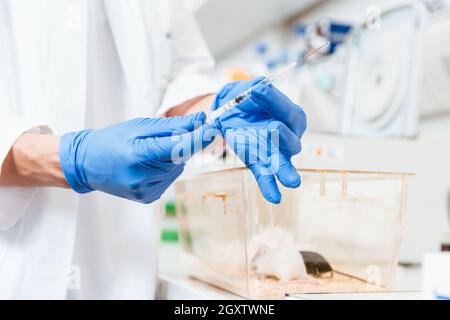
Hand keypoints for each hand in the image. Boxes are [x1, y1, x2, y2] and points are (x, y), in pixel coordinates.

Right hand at [59, 112, 215, 203]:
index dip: (200, 137)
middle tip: (160, 137)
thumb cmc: (111, 140)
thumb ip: (172, 126)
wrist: (87, 164)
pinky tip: (147, 165)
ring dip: (171, 158)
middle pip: (180, 157)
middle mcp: (143, 177)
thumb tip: (200, 121)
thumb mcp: (139, 126)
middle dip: (179, 145)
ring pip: (176, 169)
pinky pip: (168, 179)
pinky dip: (165, 169)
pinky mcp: (148, 198)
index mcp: (139, 156)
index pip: (180, 147)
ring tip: (148, 152)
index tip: (214, 128)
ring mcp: (146, 191)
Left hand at [213, 77, 306, 203]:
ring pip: (282, 163)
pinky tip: (275, 198)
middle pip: (290, 140)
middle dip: (283, 136)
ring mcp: (276, 152)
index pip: (286, 110)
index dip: (273, 100)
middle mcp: (289, 136)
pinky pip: (266, 176)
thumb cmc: (248, 100)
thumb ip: (255, 90)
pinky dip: (270, 187)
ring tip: (292, 181)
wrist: (232, 111)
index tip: (257, 90)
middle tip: (274, 128)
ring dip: (285, 171)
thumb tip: (260, 86)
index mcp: (291, 115)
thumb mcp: (249, 90)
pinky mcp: (260, 162)